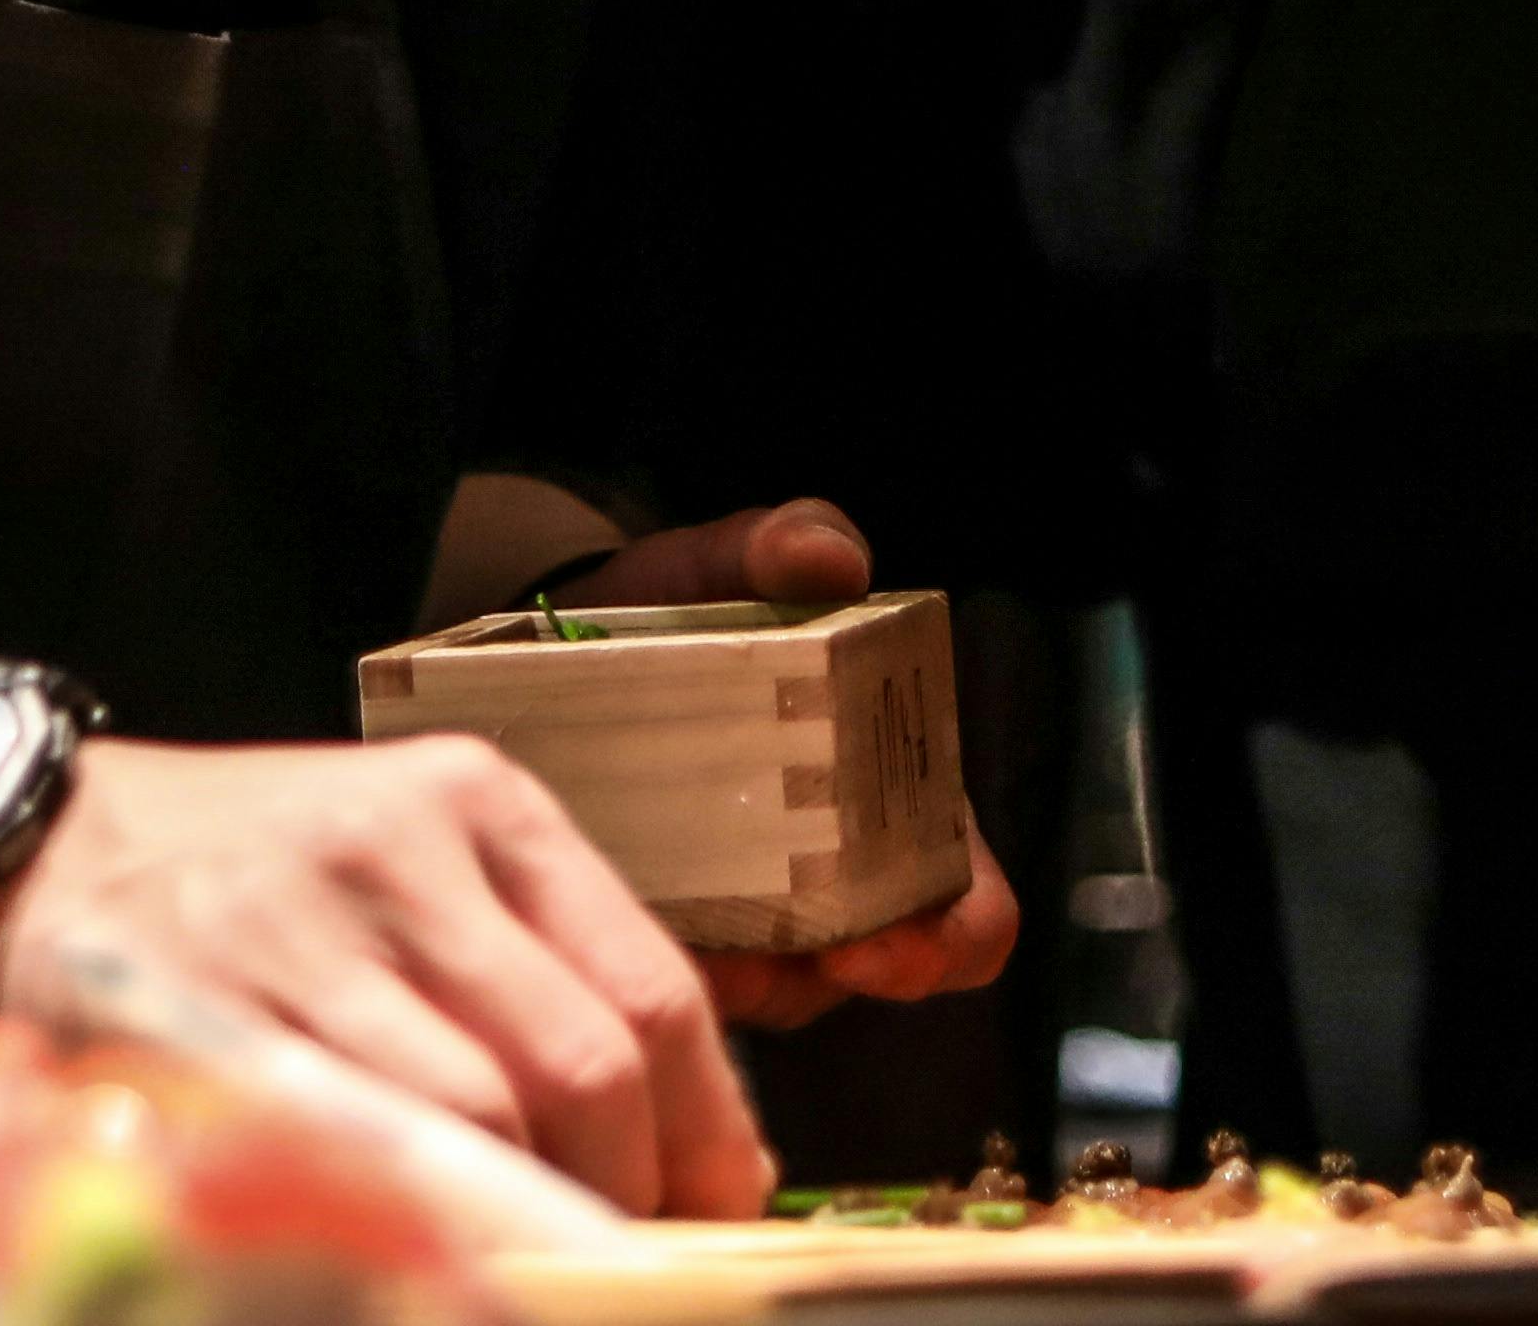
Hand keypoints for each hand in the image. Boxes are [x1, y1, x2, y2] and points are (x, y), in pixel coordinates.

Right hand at [0, 732, 770, 1213]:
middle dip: (623, 1188)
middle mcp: (401, 853)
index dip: (706, 1125)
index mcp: (479, 803)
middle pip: (579, 1065)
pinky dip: (409, 1214)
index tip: (720, 1200)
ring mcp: (300, 936)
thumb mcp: (414, 855)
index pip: (650, 985)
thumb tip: (674, 1133)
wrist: (41, 838)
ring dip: (523, 1217)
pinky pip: (347, 1147)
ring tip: (530, 1253)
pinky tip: (426, 1239)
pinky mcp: (208, 1014)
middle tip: (628, 1248)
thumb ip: (533, 963)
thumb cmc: (259, 867)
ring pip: (475, 1120)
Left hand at [455, 493, 1025, 1026]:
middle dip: (817, 978)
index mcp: (901, 809)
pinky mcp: (671, 940)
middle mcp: (843, 888)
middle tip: (757, 962)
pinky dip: (658, 966)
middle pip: (864, 974)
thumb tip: (832, 558)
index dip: (948, 940)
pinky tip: (620, 930)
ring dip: (731, 981)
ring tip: (683, 945)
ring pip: (768, 992)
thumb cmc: (689, 610)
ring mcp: (759, 927)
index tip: (883, 945)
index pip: (970, 914)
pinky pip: (680, 983)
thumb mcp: (726, 568)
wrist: (567, 639)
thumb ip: (779, 546)